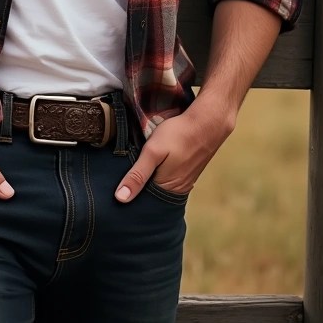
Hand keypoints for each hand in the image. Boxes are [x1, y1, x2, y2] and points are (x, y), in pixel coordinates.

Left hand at [114, 99, 234, 202]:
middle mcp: (178, 190)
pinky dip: (160, 172)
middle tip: (122, 173)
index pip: (142, 201)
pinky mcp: (189, 171)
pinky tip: (155, 162)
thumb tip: (120, 198)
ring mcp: (185, 180)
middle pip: (151, 194)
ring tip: (136, 167)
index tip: (115, 186)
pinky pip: (169, 177)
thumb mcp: (153, 152)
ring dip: (149, 178)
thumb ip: (137, 175)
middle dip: (139, 186)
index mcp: (167, 190)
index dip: (129, 193)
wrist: (207, 121)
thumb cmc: (179, 134)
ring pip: (160, 184)